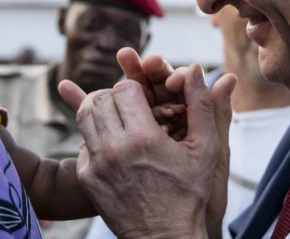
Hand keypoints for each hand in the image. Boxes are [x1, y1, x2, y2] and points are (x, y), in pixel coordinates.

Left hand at [60, 64, 235, 238]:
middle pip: (101, 98)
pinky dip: (95, 136)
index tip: (147, 101)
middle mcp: (115, 149)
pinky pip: (83, 141)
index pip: (125, 88)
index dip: (137, 88)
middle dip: (117, 96)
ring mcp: (97, 164)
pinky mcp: (87, 178)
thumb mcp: (206, 148)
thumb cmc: (190, 192)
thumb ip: (201, 103)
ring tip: (120, 118)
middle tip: (132, 106)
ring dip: (101, 110)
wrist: (165, 236)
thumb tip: (195, 66)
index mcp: (144, 138)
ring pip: (85, 115)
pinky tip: (115, 144)